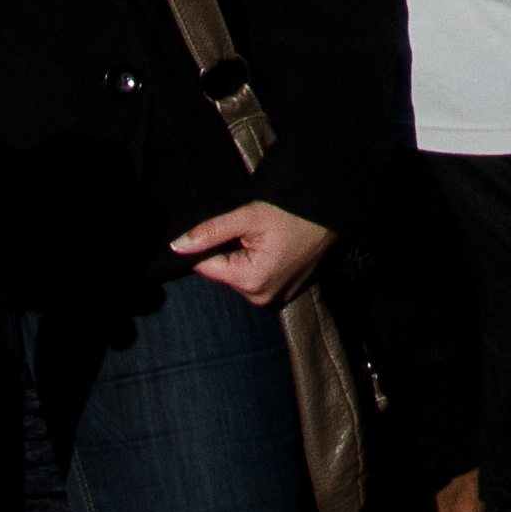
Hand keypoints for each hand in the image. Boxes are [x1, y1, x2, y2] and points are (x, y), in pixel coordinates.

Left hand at [174, 198, 335, 309]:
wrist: (333, 215)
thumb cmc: (295, 213)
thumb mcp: (248, 217)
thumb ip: (210, 232)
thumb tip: (177, 246)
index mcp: (251, 282)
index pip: (207, 267)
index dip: (210, 245)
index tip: (230, 230)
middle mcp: (262, 298)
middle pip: (224, 272)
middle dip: (230, 251)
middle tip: (253, 231)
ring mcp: (275, 298)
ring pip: (239, 275)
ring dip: (244, 257)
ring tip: (267, 237)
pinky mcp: (284, 293)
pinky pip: (257, 278)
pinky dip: (259, 263)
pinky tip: (275, 246)